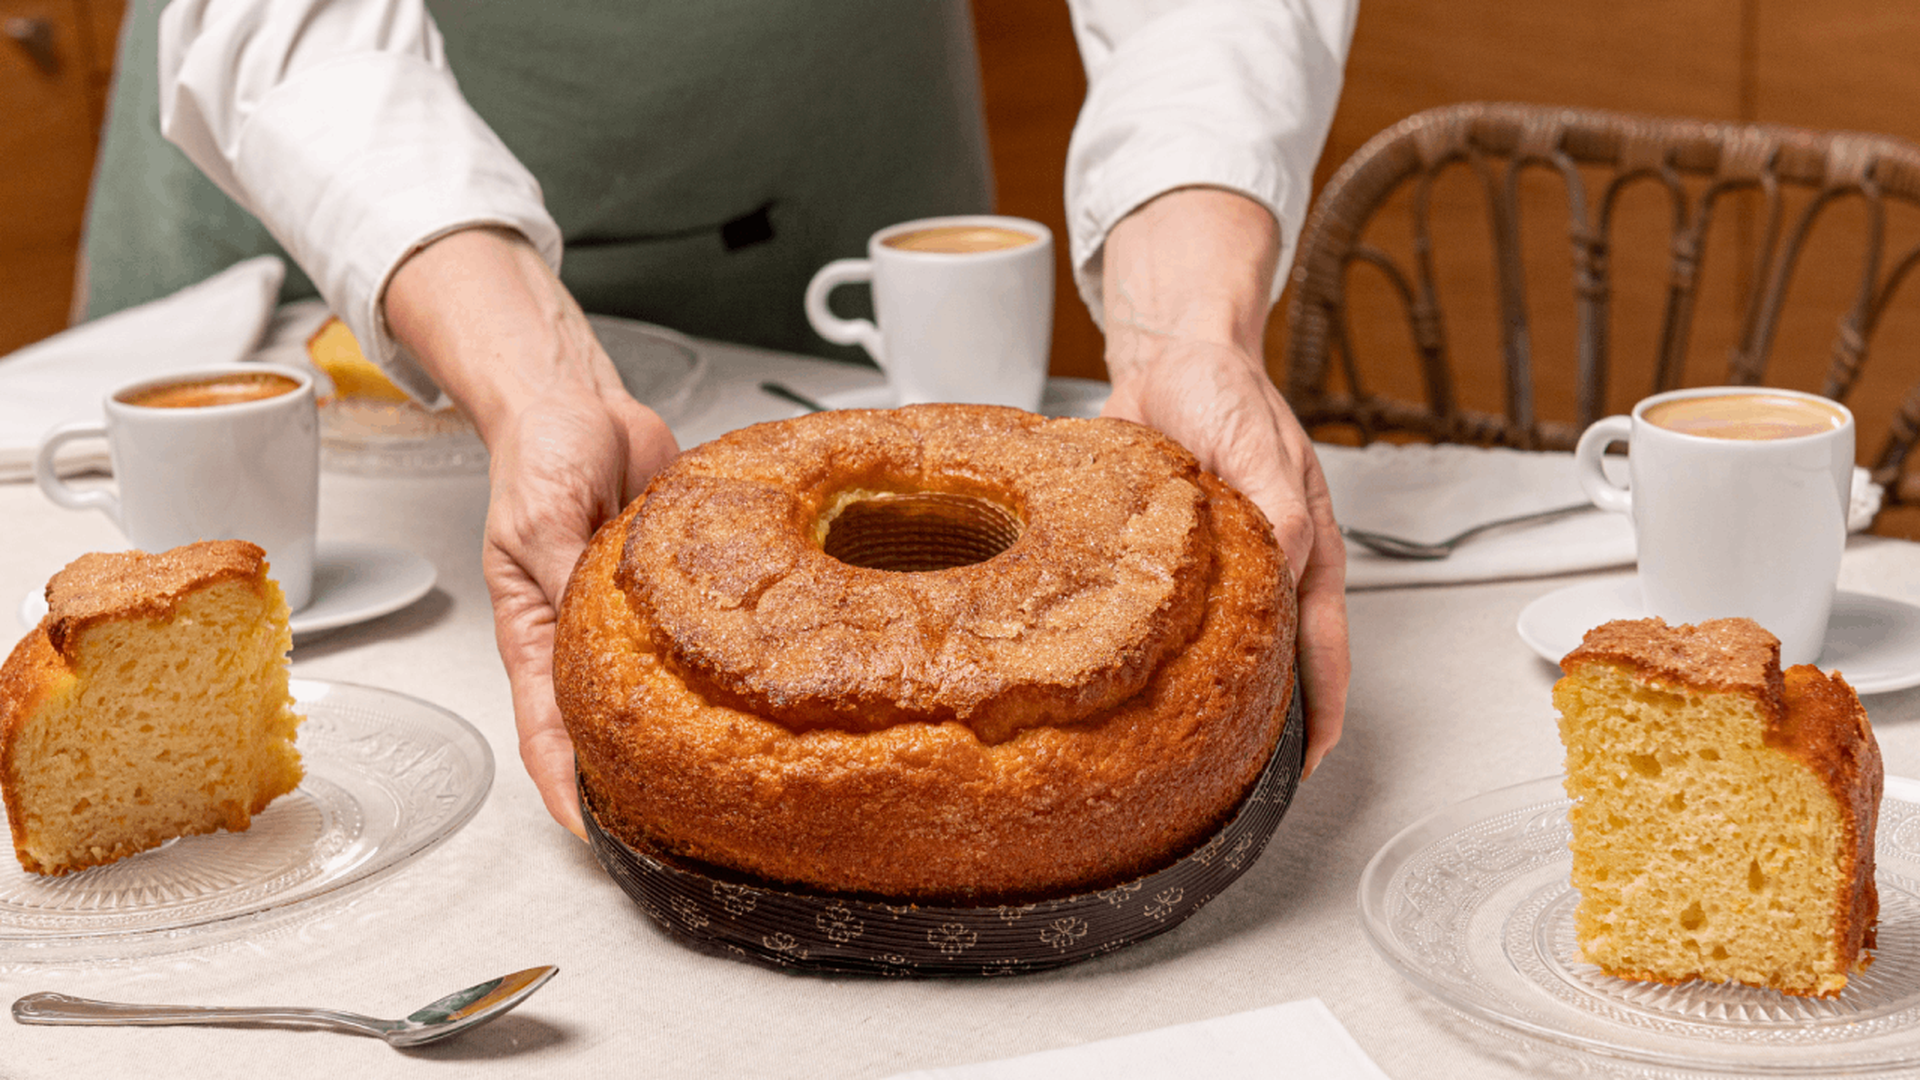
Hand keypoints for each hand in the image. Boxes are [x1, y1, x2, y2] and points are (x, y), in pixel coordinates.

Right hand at [387, 228, 677, 836]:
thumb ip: (566, 573)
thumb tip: (589, 629)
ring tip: (735, 776)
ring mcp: (639, 619)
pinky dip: (734, 663)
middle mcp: (590, 637)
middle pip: (609, 727)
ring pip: (664, 692)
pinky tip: (765, 689)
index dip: (565, 789)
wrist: (581, 400)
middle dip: (637, 779)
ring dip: (690, 730)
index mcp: (540, 633)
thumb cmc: (540, 454)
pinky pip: (709, 638)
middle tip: (682, 824)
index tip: (590, 837)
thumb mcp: (541, 517)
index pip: (545, 731)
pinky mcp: (685, 592)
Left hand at [1100, 189, 1350, 775]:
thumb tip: (1293, 569)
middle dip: (1262, 720)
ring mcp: (1219, 568)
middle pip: (1275, 663)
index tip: (1306, 767)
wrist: (1167, 356)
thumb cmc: (1225, 393)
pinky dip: (1156, 654)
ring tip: (1180, 749)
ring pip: (1220, 649)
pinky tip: (1128, 683)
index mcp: (1305, 552)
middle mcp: (1267, 569)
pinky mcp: (1167, 561)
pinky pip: (1166, 621)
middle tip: (1231, 777)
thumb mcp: (1261, 448)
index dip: (1321, 711)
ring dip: (1206, 694)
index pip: (1324, 649)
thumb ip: (1280, 510)